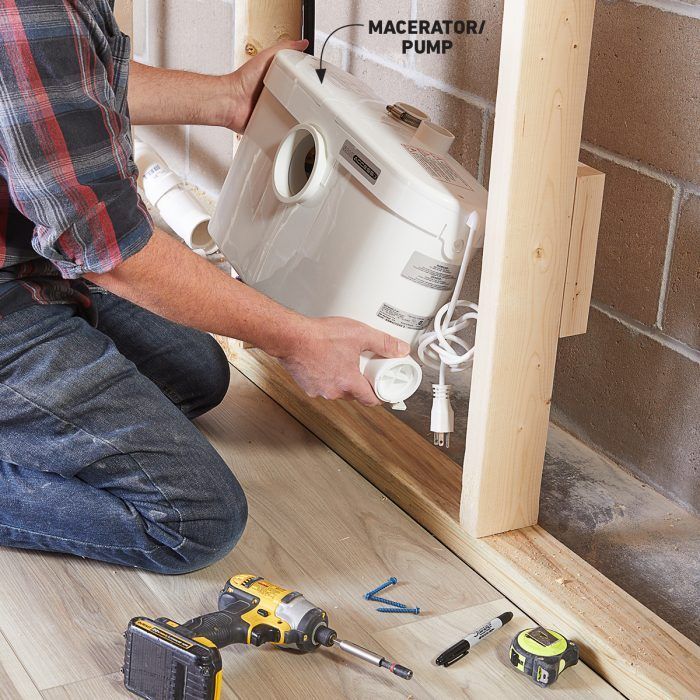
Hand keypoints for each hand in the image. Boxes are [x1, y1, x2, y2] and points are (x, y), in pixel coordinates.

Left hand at [223, 39, 308, 132]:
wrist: (232, 102)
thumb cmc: (243, 80)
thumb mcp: (266, 57)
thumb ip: (283, 48)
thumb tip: (301, 43)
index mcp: (276, 79)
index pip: (296, 79)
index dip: (305, 81)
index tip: (314, 81)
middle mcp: (275, 94)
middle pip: (297, 98)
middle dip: (304, 100)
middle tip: (311, 99)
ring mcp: (273, 109)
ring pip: (292, 113)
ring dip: (298, 114)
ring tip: (303, 111)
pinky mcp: (270, 122)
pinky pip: (283, 126)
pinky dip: (288, 127)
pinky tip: (292, 124)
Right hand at [278, 317, 410, 406]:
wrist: (290, 337)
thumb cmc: (319, 336)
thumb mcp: (359, 334)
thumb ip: (383, 343)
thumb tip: (400, 349)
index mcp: (349, 383)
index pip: (370, 399)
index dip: (379, 395)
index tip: (383, 390)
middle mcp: (334, 391)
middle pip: (354, 394)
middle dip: (361, 384)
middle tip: (364, 369)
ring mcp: (318, 390)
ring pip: (337, 390)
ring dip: (342, 380)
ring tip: (344, 362)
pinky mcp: (306, 385)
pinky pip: (322, 385)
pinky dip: (327, 377)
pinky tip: (326, 362)